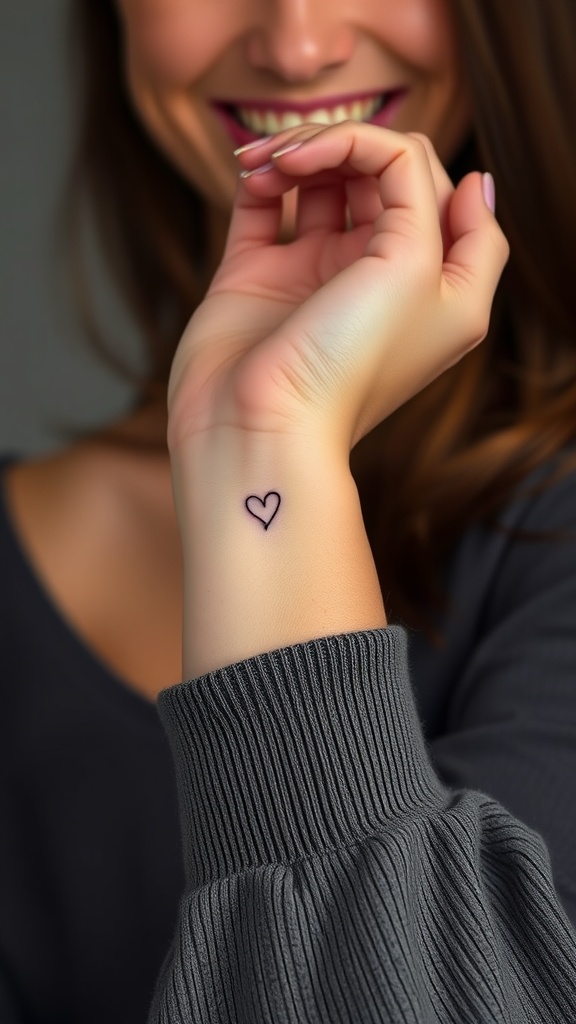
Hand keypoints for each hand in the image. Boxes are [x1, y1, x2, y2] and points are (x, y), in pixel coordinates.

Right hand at [167, 123, 508, 455]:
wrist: (259, 427)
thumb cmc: (346, 364)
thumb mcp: (415, 268)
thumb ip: (423, 196)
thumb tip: (475, 177)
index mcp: (431, 282)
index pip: (428, 182)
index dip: (396, 154)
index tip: (361, 165)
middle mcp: (377, 276)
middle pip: (372, 172)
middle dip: (340, 145)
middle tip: (299, 154)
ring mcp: (315, 274)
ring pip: (316, 180)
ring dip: (296, 153)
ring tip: (267, 162)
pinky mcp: (259, 278)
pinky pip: (264, 206)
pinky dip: (259, 179)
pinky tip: (252, 175)